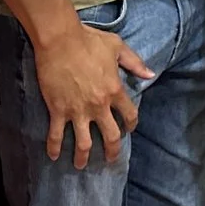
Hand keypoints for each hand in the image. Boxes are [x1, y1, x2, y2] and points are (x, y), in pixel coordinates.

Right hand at [34, 19, 154, 168]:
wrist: (60, 40)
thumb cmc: (89, 40)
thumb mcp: (117, 47)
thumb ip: (135, 62)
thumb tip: (151, 74)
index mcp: (114, 91)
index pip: (129, 115)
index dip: (131, 124)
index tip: (129, 129)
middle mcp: (99, 106)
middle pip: (110, 136)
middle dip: (112, 150)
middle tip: (110, 159)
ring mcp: (78, 111)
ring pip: (84, 142)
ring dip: (83, 157)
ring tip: (81, 165)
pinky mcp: (58, 110)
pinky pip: (56, 134)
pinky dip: (54, 147)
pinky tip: (53, 156)